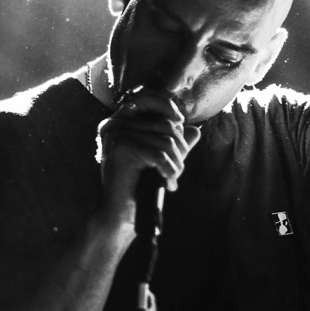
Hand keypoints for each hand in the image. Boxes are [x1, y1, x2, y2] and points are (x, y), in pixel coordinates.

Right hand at [96, 87, 201, 225]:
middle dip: (179, 147)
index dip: (166, 105)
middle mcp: (114, 124)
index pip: (145, 96)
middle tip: (178, 168)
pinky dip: (170, 170)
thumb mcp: (160, 159)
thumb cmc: (139, 186)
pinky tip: (169, 184)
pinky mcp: (120, 149)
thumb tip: (195, 130)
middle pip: (164, 124)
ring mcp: (116, 135)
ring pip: (166, 140)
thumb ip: (174, 143)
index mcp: (120, 121)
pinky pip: (159, 154)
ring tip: (173, 178)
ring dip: (177, 163)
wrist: (120, 214)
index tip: (180, 122)